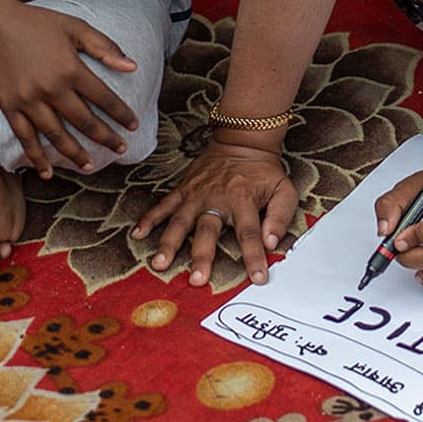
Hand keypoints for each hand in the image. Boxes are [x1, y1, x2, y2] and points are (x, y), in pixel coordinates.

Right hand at [0, 1, 141, 174]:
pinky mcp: (9, 107)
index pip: (104, 98)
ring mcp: (28, 101)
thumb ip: (105, 47)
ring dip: (74, 154)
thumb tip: (133, 66)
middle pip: (84, 121)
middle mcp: (51, 89)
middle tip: (120, 149)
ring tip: (89, 166)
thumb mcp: (76, 27)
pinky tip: (47, 172)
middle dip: (105, 138)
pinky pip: (25, 137)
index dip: (121, 114)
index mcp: (70, 69)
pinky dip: (36, 156)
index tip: (133, 126)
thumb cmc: (38, 23)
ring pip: (56, 135)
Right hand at [132, 139, 299, 285]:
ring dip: (169, 243)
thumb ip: (280, 216)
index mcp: (243, 200)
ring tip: (159, 264)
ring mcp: (197, 195)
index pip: (250, 233)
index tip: (257, 278)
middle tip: (197, 280)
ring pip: (180, 221)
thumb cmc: (264, 171)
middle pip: (208, 231)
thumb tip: (272, 242)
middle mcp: (217, 199)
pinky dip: (150, 219)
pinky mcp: (183, 190)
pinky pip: (164, 205)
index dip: (254, 257)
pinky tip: (138, 234)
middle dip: (202, 256)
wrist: (242, 142)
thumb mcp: (284, 189)